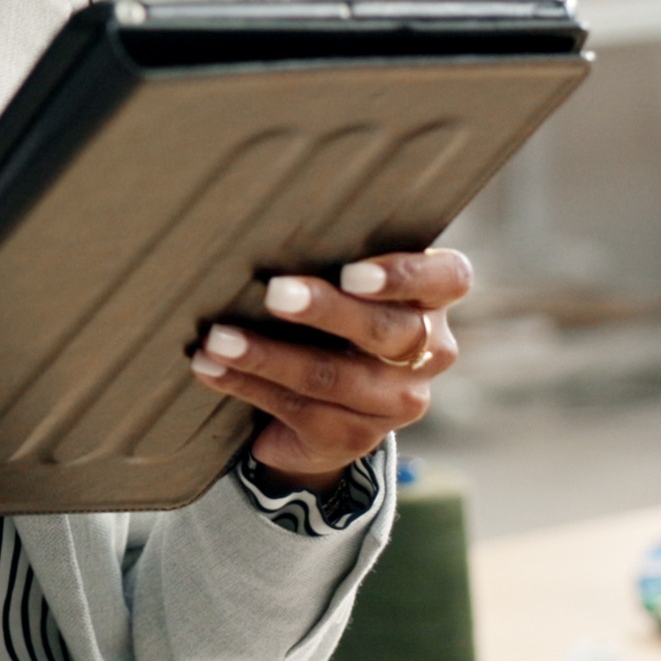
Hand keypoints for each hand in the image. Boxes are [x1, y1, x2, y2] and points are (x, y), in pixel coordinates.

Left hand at [188, 250, 471, 490]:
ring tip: (219, 339)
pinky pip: (298, 408)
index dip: (406, 276)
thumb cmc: (330, 319)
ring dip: (266, 355)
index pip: (449, 280)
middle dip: (324, 311)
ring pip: (333, 376)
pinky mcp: (354, 436)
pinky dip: (246, 383)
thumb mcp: (342, 287)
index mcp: (433, 301)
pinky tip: (211, 368)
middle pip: (386, 330)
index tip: (351, 273)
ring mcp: (396, 401)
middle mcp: (430, 353)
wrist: (322, 409)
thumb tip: (263, 224)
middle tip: (274, 294)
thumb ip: (330, 259)